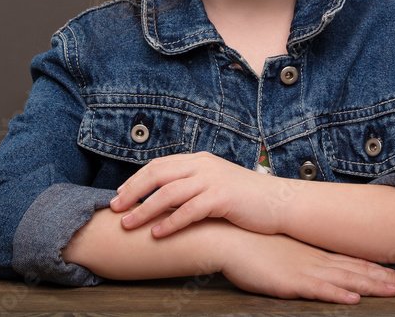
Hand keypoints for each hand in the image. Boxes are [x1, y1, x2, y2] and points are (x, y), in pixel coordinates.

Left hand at [110, 151, 289, 236]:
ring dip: (144, 209)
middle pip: (157, 174)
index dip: (135, 180)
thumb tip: (165, 200)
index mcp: (199, 160)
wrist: (280, 202)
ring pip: (168, 192)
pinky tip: (157, 234)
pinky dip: (170, 222)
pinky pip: (189, 210)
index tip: (119, 196)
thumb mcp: (216, 185)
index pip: (158, 165)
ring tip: (128, 224)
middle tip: (114, 209)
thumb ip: (193, 187)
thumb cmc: (247, 199)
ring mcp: (212, 180)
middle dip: (132, 192)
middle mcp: (203, 165)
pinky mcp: (222, 197)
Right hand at [220, 228, 394, 303]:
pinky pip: (318, 289)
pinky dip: (337, 294)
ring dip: (373, 285)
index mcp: (316, 254)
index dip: (381, 269)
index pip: (355, 262)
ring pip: (346, 280)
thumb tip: (315, 263)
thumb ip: (302, 258)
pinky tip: (353, 298)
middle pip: (358, 270)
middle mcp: (316, 260)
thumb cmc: (253, 245)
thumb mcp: (284, 250)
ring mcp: (304, 270)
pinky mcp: (289, 281)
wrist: (229, 238)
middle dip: (388, 279)